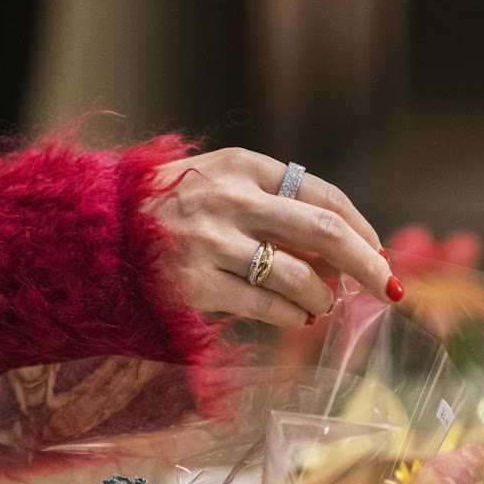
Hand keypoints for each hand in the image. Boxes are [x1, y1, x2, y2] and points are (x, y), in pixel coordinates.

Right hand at [146, 148, 399, 328]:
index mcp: (242, 166)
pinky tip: (297, 318)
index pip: (321, 194)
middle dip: (366, 262)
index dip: (360, 225)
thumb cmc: (164, 209)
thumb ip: (270, 204)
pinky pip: (266, 306)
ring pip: (298, 276)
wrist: (95, 231)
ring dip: (323, 297)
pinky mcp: (196, 285)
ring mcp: (212, 244)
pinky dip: (293, 316)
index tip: (378, 250)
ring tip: (322, 305)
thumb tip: (337, 251)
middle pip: (323, 231)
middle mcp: (231, 200)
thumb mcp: (216, 183)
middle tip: (389, 286)